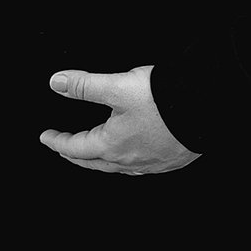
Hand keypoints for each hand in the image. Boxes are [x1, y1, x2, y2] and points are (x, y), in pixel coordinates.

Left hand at [40, 65, 198, 173]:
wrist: (205, 107)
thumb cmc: (163, 99)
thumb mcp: (118, 85)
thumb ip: (86, 84)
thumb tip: (57, 82)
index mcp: (112, 145)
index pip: (75, 147)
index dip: (57, 141)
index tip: (45, 137)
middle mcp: (129, 160)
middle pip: (93, 162)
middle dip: (75, 155)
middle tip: (64, 148)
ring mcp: (151, 164)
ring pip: (116, 167)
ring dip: (100, 160)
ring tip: (95, 153)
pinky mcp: (170, 160)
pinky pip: (139, 167)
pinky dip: (126, 162)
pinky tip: (132, 155)